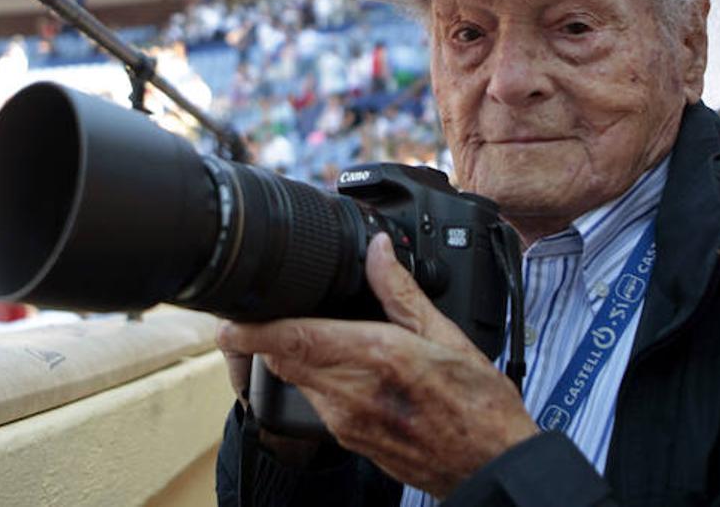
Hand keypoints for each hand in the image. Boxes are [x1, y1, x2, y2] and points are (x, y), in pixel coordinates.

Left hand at [217, 233, 537, 497]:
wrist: (491, 468)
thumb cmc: (478, 404)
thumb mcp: (448, 336)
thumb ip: (402, 291)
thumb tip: (378, 250)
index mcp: (375, 358)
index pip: (293, 339)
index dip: (251, 328)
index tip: (228, 315)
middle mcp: (351, 394)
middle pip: (281, 358)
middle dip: (266, 334)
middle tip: (264, 307)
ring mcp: (346, 422)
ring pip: (296, 378)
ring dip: (293, 354)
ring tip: (312, 328)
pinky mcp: (349, 439)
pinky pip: (316, 400)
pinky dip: (317, 377)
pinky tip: (343, 364)